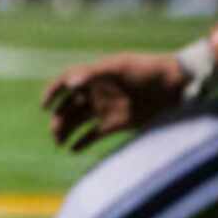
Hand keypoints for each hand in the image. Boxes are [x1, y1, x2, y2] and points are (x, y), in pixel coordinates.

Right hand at [43, 52, 189, 151]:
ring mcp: (105, 109)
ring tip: (59, 143)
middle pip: (67, 107)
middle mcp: (95, 93)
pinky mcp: (116, 124)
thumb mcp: (119, 67)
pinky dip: (82, 142)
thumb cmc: (146, 69)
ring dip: (66, 131)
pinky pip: (93, 135)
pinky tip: (73, 150)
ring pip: (77, 122)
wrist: (174, 85)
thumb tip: (70, 84)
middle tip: (55, 133)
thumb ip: (93, 74)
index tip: (44, 106)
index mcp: (93, 76)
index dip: (52, 93)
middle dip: (58, 119)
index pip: (65, 83)